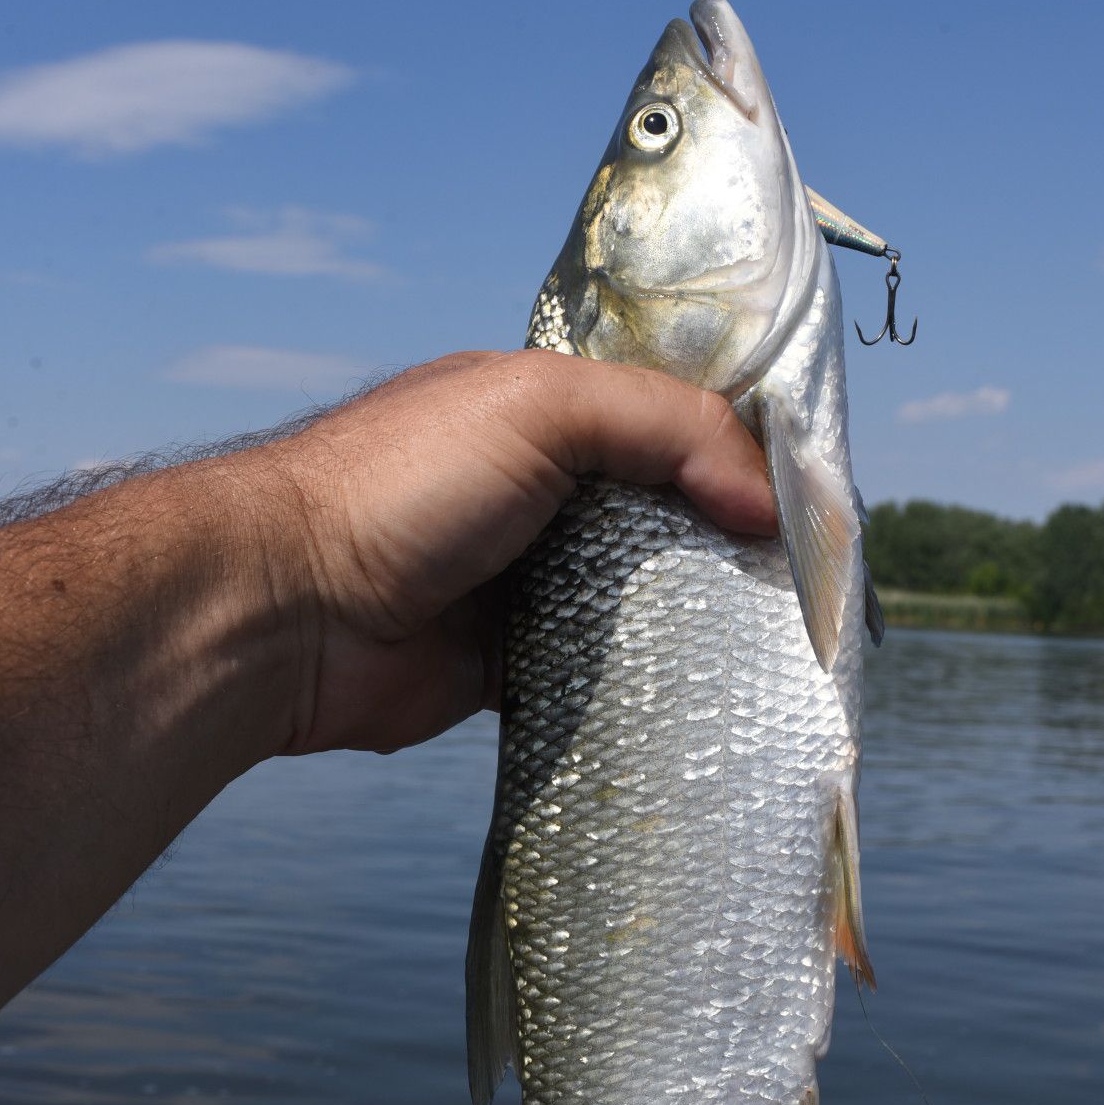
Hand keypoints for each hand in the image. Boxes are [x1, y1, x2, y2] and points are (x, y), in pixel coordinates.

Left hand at [268, 351, 774, 754]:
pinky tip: (708, 695)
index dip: (743, 452)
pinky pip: (602, 674)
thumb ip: (663, 426)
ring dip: (699, 620)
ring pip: (643, 600)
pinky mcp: (514, 664)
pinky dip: (647, 685)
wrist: (288, 613)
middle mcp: (542, 494)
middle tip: (812, 582)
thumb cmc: (401, 487)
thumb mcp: (541, 409)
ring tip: (781, 643)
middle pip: (669, 514)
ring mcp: (528, 583)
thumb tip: (768, 502)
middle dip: (734, 542)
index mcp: (545, 413)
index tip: (815, 497)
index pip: (670, 420)